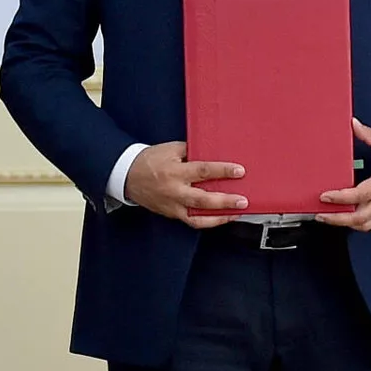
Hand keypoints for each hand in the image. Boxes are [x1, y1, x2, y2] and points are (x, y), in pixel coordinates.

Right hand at [124, 141, 247, 227]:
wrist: (127, 175)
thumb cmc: (150, 160)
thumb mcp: (171, 149)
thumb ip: (192, 151)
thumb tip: (213, 152)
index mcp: (175, 172)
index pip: (203, 171)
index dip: (222, 171)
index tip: (239, 171)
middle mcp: (174, 191)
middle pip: (203, 199)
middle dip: (225, 201)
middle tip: (243, 201)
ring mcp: (172, 206)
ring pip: (198, 217)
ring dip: (219, 217)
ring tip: (236, 214)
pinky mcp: (171, 214)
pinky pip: (191, 222)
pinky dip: (208, 222)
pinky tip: (221, 218)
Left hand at [318, 120, 370, 231]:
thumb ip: (369, 135)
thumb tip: (355, 125)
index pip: (356, 196)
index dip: (338, 198)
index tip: (324, 196)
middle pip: (357, 218)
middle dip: (336, 219)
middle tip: (321, 214)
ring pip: (365, 225)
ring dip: (346, 224)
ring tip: (332, 219)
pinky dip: (360, 224)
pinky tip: (352, 219)